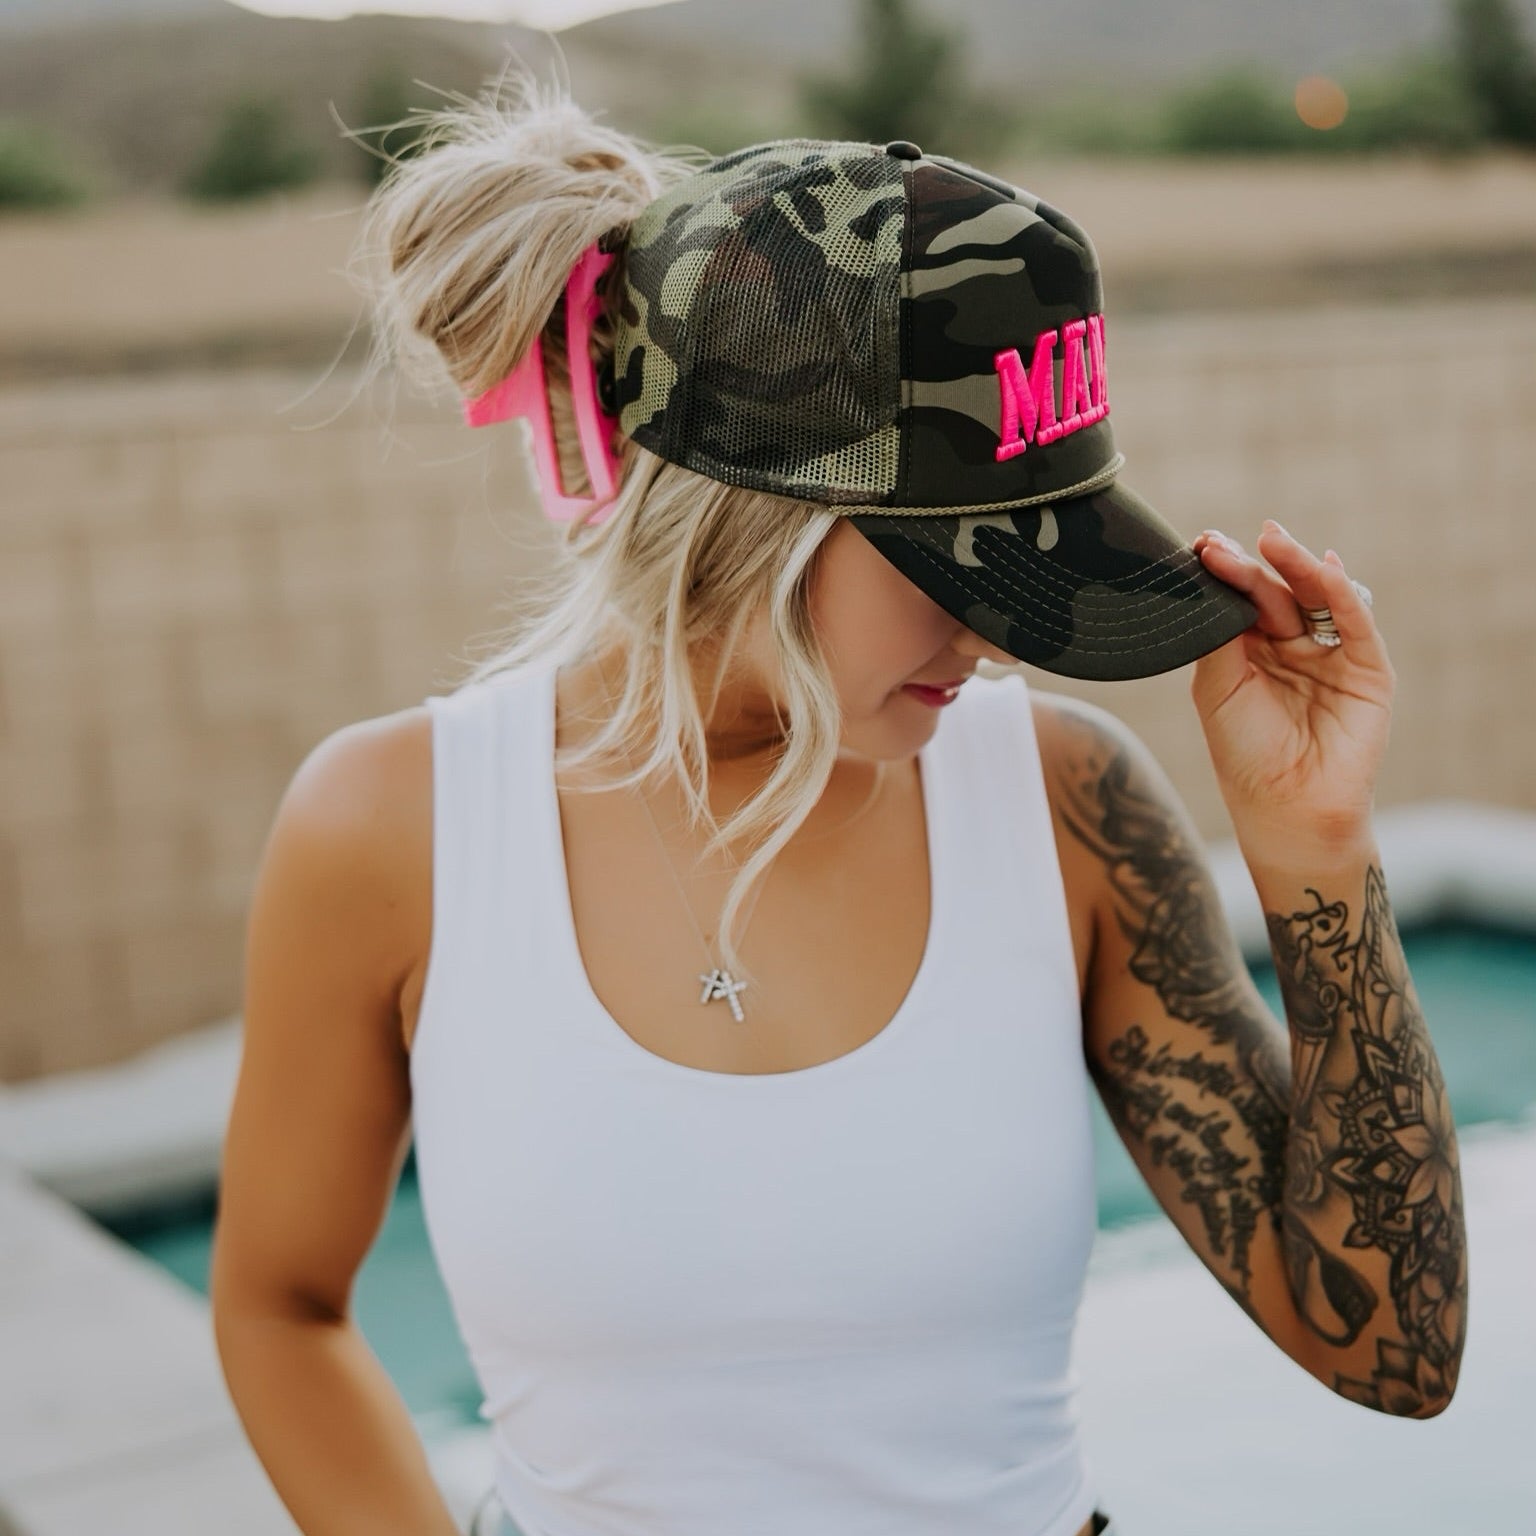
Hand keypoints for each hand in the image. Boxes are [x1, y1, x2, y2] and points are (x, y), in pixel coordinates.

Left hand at [1189, 520, 1393, 850]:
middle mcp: (1289, 646)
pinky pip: (1354, 624)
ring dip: (1295, 567)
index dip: (1224, 573)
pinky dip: (1342, 594)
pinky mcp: (1366, 669)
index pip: (1239, 600)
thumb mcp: (1217, 689)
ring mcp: (1329, 655)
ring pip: (1314, 599)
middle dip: (1251, 565)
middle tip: (1222, 543)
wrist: (1287, 807)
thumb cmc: (1243, 753)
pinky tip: (1325, 568)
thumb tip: (1215, 581)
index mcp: (1249, 650)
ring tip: (1271, 540)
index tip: (1200, 546)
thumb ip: (1220, 636)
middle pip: (1273, 593)